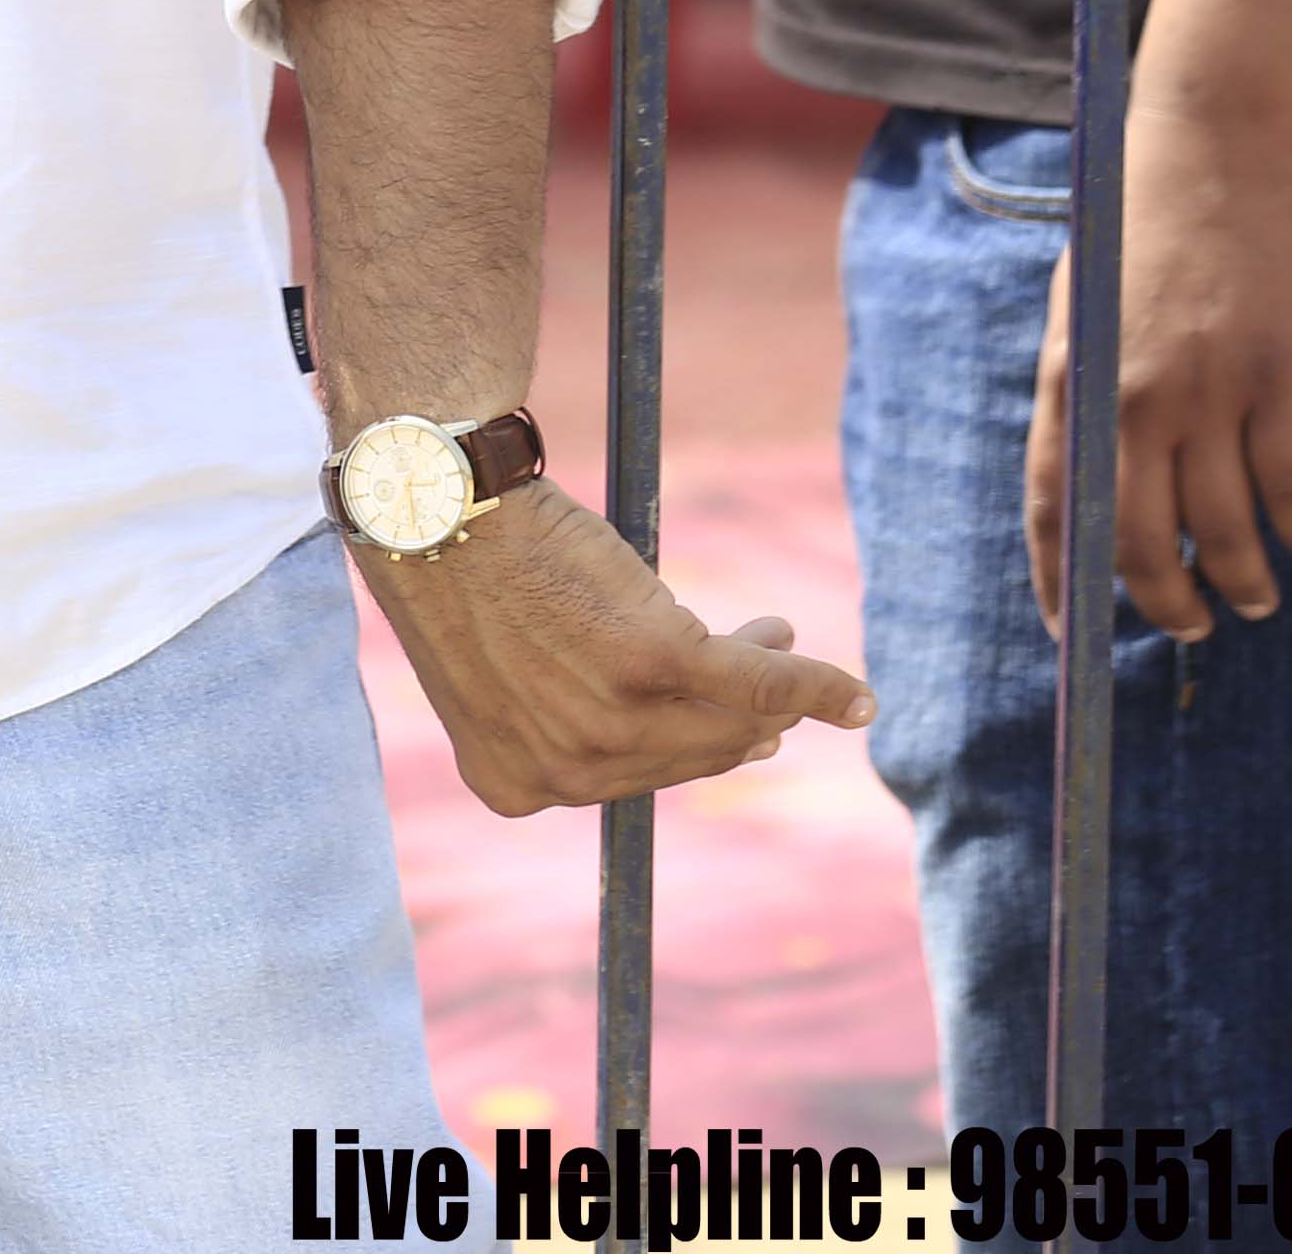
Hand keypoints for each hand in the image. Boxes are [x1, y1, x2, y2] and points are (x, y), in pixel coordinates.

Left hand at [353, 477, 870, 814]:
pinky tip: (857, 699)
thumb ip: (562, 708)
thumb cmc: (461, 569)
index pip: (629, 777)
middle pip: (685, 752)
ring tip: (775, 632)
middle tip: (761, 675)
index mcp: (517, 786)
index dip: (687, 741)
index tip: (732, 731)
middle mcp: (566, 772)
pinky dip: (814, 687)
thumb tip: (663, 722)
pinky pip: (756, 685)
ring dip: (769, 684)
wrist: (435, 505)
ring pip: (725, 718)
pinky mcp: (655, 658)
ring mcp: (611, 721)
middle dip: (732, 712)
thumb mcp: (497, 667)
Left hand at [1027, 97, 1291, 640]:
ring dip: (1243, 578)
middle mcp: (1128, 396)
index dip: (1064, 583)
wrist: (1221, 136)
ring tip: (1260, 597)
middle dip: (1166, 600)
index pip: (1056, 508)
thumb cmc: (1154, 210)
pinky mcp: (1278, 373)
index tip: (1074, 638)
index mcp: (1072, 376)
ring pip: (1222, 526)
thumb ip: (1094, 376)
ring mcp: (1204, 388)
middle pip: (1139, 540)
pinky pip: (1290, 483)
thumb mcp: (1090, 294)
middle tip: (1195, 625)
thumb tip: (1102, 456)